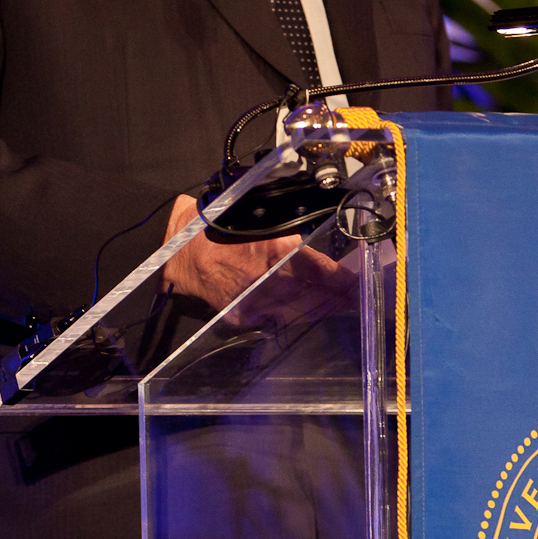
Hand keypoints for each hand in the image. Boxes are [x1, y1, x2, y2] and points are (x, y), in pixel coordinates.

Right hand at [161, 193, 351, 314]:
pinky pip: (275, 319)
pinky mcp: (241, 315)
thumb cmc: (217, 226)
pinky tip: (307, 314)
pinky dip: (293, 316)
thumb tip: (314, 239)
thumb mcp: (257, 219)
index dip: (343, 281)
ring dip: (321, 310)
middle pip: (314, 296)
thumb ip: (287, 232)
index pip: (320, 271)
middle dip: (338, 299)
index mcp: (273, 251)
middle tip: (358, 301)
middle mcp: (266, 281)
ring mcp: (253, 302)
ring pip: (298, 311)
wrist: (178, 248)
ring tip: (340, 309)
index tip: (359, 284)